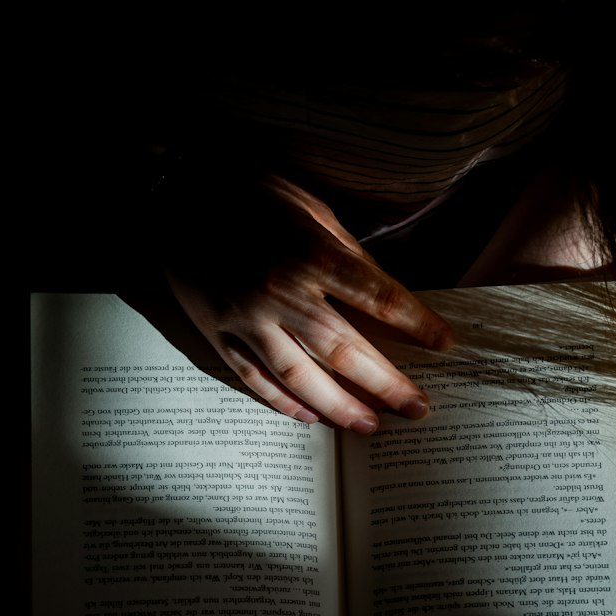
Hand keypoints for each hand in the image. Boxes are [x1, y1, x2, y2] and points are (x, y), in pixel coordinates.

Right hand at [160, 172, 453, 430]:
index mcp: (310, 252)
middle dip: (387, 383)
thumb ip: (344, 251)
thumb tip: (380, 293)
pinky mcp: (215, 332)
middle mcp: (280, 291)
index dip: (416, 324)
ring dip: (340, 406)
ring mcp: (245, 317)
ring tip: (370, 425)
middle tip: (418, 409)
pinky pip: (253, 377)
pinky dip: (283, 401)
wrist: (171, 193)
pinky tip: (310, 417)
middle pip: (345, 349)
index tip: (444, 344)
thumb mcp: (306, 205)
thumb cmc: (246, 190)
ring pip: (300, 376)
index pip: (379, 298)